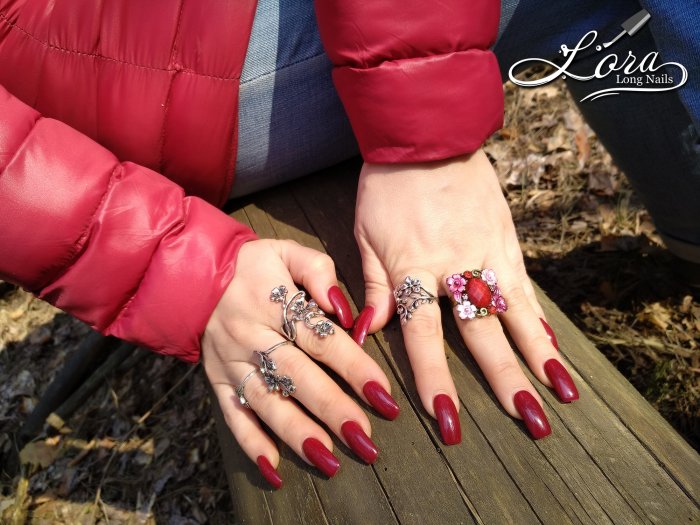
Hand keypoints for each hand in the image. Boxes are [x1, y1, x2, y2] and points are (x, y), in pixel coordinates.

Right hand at [202, 239, 398, 487]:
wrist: (192, 274)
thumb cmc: (250, 265)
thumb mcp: (285, 250)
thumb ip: (318, 270)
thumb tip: (343, 308)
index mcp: (274, 303)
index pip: (322, 339)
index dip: (355, 368)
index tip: (384, 395)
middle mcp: (253, 336)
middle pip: (297, 376)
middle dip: (333, 409)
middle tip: (365, 439)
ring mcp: (232, 362)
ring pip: (266, 402)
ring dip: (298, 433)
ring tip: (329, 461)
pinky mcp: (217, 379)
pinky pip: (232, 414)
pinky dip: (251, 443)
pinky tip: (276, 468)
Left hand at [353, 150, 577, 442]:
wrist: (425, 134)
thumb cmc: (387, 186)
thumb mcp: (365, 235)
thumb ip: (371, 286)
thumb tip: (367, 333)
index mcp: (411, 267)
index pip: (422, 333)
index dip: (435, 378)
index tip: (447, 418)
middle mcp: (453, 265)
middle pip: (480, 331)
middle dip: (503, 379)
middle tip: (528, 421)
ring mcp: (485, 251)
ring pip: (514, 311)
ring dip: (537, 355)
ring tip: (560, 393)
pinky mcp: (505, 238)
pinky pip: (523, 284)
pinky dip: (538, 318)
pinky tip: (553, 347)